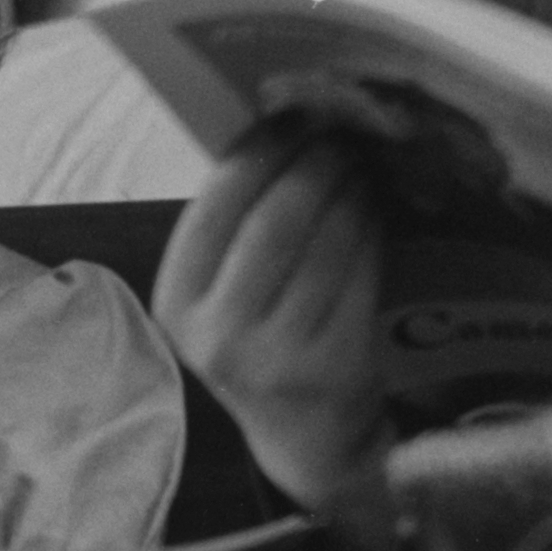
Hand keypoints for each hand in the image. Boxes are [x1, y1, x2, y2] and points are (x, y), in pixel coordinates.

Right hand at [156, 122, 393, 511]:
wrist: (302, 436)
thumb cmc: (258, 344)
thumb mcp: (219, 296)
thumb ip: (232, 227)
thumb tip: (278, 123)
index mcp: (177, 304)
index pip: (215, 207)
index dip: (258, 152)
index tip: (291, 113)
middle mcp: (218, 333)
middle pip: (274, 219)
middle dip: (312, 165)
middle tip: (339, 133)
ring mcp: (278, 353)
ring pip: (324, 243)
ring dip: (348, 191)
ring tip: (359, 165)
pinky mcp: (333, 363)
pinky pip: (359, 273)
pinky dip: (371, 231)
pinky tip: (374, 210)